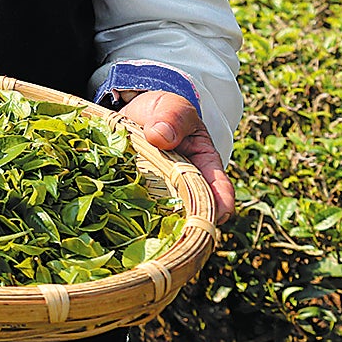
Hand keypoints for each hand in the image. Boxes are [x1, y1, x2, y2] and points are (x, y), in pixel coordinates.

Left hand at [118, 90, 236, 221]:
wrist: (134, 113)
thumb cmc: (163, 112)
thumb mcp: (172, 108)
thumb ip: (172, 118)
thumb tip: (160, 136)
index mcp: (204, 164)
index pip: (218, 187)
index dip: (220, 202)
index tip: (218, 214)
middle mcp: (185, 184)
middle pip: (191, 209)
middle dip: (188, 222)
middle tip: (179, 232)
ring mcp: (162, 192)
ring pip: (163, 214)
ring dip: (157, 222)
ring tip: (149, 231)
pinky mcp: (139, 195)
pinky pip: (137, 208)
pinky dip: (132, 213)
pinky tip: (121, 219)